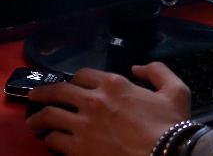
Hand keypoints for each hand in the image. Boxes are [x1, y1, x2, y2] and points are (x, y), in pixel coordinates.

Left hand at [26, 62, 190, 155]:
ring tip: (35, 122)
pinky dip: (50, 140)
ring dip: (39, 118)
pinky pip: (53, 141)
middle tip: (36, 96)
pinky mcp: (77, 149)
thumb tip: (138, 67)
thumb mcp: (176, 89)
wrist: (165, 154)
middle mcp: (94, 101)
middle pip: (58, 92)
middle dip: (43, 93)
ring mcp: (83, 125)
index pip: (82, 75)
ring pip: (49, 116)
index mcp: (115, 84)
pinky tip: (51, 141)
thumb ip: (158, 71)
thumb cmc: (171, 123)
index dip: (75, 79)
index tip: (72, 85)